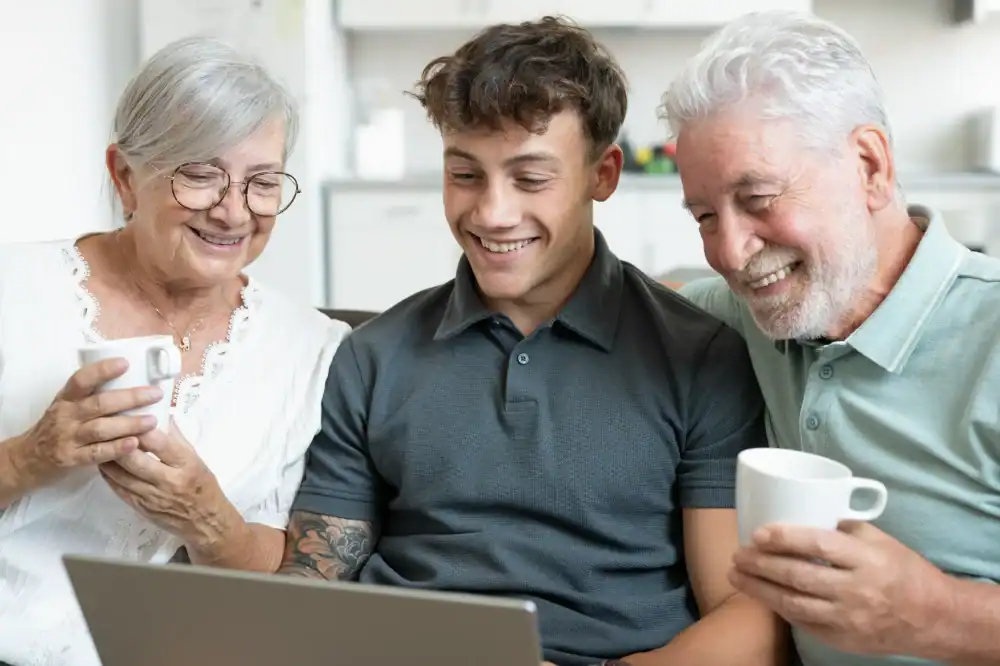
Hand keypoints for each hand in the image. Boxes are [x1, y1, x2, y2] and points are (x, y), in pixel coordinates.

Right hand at [15, 358, 161, 484]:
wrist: (27, 458)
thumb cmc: (57, 427)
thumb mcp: (67, 406)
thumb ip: (91, 396)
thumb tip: (132, 381)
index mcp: (66, 398)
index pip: (82, 379)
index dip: (103, 370)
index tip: (126, 363)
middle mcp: (65, 415)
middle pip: (99, 403)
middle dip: (130, 398)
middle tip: (155, 394)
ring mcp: (67, 438)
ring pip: (101, 428)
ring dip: (129, 424)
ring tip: (152, 420)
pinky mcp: (70, 459)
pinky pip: (96, 453)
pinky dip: (116, 448)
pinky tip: (134, 444)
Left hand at [98, 420, 240, 551]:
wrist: (205, 522)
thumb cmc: (203, 487)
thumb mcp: (197, 460)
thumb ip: (178, 440)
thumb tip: (164, 416)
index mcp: (186, 465)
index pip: (159, 443)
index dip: (142, 429)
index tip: (131, 417)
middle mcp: (168, 481)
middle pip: (135, 459)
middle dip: (119, 443)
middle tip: (107, 428)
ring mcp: (152, 496)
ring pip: (121, 474)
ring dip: (108, 458)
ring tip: (101, 444)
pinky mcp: (140, 507)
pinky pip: (118, 489)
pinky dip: (108, 475)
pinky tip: (104, 464)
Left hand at [729, 521, 949, 656]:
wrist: (933, 619)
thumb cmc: (904, 571)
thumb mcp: (881, 541)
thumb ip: (844, 527)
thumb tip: (805, 510)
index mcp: (867, 560)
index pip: (819, 545)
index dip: (785, 538)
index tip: (758, 533)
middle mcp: (856, 590)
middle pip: (799, 576)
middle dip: (761, 565)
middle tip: (738, 554)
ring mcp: (848, 619)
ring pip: (794, 604)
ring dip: (760, 589)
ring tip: (736, 575)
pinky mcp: (842, 639)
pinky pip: (803, 623)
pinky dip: (779, 608)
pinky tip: (762, 595)